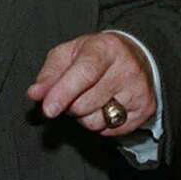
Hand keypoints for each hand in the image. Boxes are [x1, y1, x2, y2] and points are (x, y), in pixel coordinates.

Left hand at [26, 32, 155, 136]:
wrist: (134, 56)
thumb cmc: (93, 55)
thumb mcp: (67, 54)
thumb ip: (48, 74)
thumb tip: (34, 94)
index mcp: (105, 48)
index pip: (84, 73)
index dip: (63, 93)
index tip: (48, 109)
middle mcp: (127, 69)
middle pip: (85, 103)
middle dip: (68, 104)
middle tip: (72, 93)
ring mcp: (139, 91)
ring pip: (96, 121)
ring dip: (83, 116)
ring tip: (88, 98)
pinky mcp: (146, 110)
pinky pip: (111, 131)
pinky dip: (99, 123)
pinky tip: (103, 106)